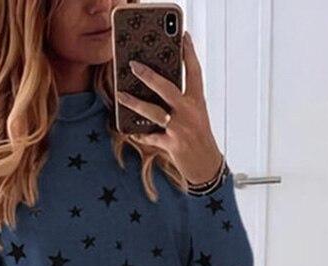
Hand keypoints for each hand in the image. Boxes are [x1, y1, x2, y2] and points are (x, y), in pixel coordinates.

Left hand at [115, 30, 223, 185]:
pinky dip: (139, 134)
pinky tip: (130, 130)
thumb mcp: (196, 115)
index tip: (184, 36)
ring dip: (134, 103)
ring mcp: (179, 128)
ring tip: (120, 95)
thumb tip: (159, 89)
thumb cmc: (199, 139)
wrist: (207, 166)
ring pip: (153, 111)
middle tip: (133, 65)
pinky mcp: (171, 145)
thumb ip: (182, 102)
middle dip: (148, 75)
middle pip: (167, 88)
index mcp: (197, 102)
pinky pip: (150, 137)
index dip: (189, 53)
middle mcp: (189, 112)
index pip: (194, 72)